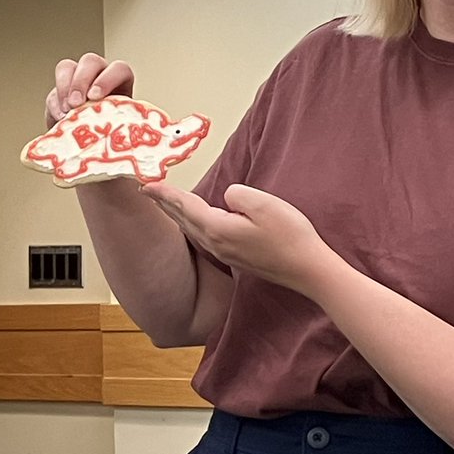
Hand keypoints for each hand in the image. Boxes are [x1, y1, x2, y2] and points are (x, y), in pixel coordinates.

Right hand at [46, 53, 134, 128]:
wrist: (93, 146)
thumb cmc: (114, 134)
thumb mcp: (122, 128)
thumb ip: (124, 124)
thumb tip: (126, 134)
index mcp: (120, 81)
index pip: (119, 69)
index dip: (107, 79)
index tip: (95, 97)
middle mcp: (99, 75)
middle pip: (90, 61)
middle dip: (81, 81)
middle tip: (76, 103)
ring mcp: (78, 81)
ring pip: (67, 67)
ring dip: (64, 87)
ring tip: (67, 111)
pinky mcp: (61, 93)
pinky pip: (53, 91)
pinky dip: (55, 105)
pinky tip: (60, 118)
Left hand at [142, 182, 338, 297]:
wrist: (307, 270)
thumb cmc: (290, 235)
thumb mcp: (264, 204)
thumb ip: (237, 194)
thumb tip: (226, 196)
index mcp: (218, 228)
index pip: (185, 206)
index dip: (165, 193)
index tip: (146, 183)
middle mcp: (215, 243)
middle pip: (183, 219)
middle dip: (165, 204)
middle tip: (146, 190)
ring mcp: (224, 253)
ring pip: (191, 229)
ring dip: (176, 215)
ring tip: (165, 204)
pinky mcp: (234, 257)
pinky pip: (203, 236)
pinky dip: (191, 224)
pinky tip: (193, 223)